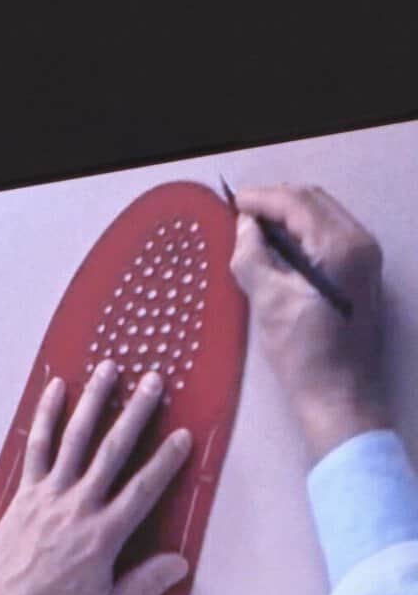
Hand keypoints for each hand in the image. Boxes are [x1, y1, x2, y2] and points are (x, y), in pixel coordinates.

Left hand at [0, 365, 191, 594]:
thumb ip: (145, 585)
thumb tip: (180, 563)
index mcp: (104, 535)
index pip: (144, 488)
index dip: (166, 460)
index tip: (184, 435)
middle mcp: (78, 507)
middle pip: (113, 451)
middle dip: (136, 413)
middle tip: (154, 380)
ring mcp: (48, 498)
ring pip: (76, 440)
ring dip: (94, 402)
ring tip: (109, 369)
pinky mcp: (23, 498)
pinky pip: (36, 449)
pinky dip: (46, 418)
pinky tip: (55, 389)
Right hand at [229, 184, 387, 463]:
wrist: (340, 395)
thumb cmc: (307, 356)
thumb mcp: (269, 304)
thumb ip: (253, 258)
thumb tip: (244, 228)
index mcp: (340, 245)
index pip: (297, 202)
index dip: (261, 199)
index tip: (232, 204)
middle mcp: (359, 243)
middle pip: (313, 203)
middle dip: (275, 203)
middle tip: (240, 216)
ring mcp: (363, 259)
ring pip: (321, 218)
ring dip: (287, 218)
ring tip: (254, 232)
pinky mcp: (358, 275)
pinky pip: (327, 238)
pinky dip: (300, 236)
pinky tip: (277, 252)